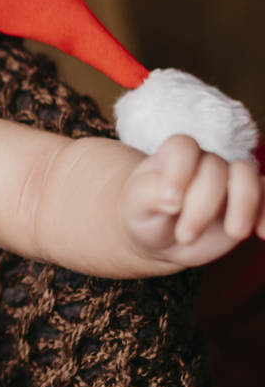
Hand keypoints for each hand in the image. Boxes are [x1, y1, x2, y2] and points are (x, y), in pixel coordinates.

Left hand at [123, 134, 264, 266]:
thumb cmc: (146, 215)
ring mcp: (229, 179)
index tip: (170, 202)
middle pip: (214, 168)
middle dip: (202, 206)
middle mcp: (204, 162)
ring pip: (247, 175)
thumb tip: (171, 199)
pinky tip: (262, 234)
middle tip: (185, 236)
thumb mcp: (134, 206)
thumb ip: (146, 194)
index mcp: (173, 156)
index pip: (183, 147)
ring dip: (244, 203)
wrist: (163, 239)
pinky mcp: (248, 200)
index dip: (179, 171)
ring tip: (235, 233)